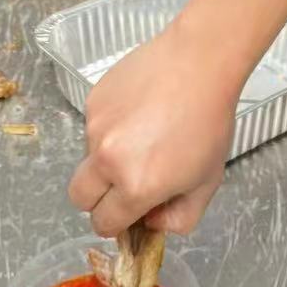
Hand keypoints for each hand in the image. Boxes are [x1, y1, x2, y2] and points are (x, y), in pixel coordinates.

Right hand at [68, 26, 237, 236]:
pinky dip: (110, 126)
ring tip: (143, 132)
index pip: (104, 224)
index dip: (117, 224)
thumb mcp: (206, 183)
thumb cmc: (208, 121)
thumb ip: (177, 219)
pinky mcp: (93, 100)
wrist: (199, 63)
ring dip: (107, 157)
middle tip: (124, 184)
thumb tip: (150, 220)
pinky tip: (139, 110)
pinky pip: (94, 126)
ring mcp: (96, 127)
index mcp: (135, 187)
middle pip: (78, 198)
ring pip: (88, 157)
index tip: (129, 213)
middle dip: (97, 200)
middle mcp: (108, 159)